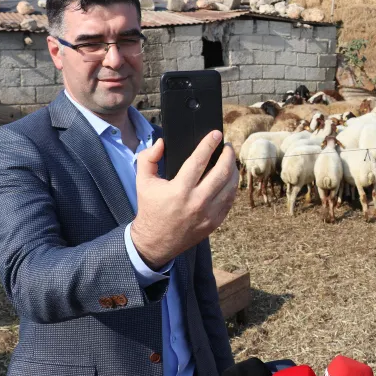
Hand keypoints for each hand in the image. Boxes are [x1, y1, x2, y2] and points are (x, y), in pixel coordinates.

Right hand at [130, 131, 236, 269]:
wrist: (155, 241)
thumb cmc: (150, 208)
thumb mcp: (142, 182)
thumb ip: (148, 158)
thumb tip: (162, 142)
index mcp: (179, 190)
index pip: (199, 161)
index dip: (209, 144)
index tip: (217, 134)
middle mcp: (197, 202)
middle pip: (222, 172)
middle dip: (228, 154)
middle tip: (227, 146)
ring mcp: (209, 214)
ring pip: (231, 185)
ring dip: (233, 168)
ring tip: (230, 159)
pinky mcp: (215, 222)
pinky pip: (230, 199)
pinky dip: (232, 185)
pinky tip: (229, 177)